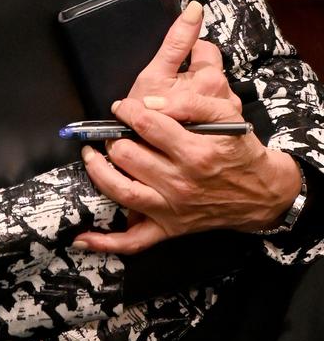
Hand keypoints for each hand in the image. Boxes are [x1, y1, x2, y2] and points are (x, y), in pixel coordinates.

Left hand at [74, 3, 301, 253]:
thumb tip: (152, 98)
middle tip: (111, 128)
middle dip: (114, 137)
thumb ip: (190, 100)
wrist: (259, 192)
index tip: (124, 106)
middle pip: (127, 155)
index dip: (128, 109)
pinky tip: (82, 236)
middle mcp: (180, 183)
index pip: (146, 123)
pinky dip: (105, 242)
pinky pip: (131, 242)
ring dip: (98, 170)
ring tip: (91, 153)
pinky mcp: (166, 229)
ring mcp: (170, 210)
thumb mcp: (225, 113)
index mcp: (194, 151)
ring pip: (120, 191)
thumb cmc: (236, 149)